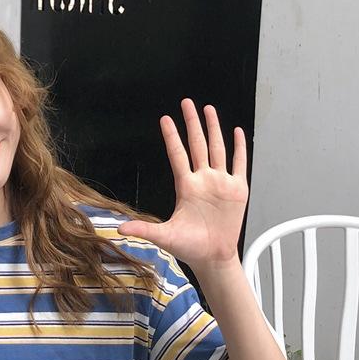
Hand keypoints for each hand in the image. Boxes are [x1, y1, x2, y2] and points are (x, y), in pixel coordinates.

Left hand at [117, 98, 248, 270]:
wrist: (212, 257)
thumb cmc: (189, 246)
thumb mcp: (163, 237)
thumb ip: (143, 229)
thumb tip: (118, 230)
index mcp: (186, 187)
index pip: (178, 155)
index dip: (172, 137)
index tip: (165, 118)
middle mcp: (203, 180)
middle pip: (198, 144)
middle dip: (193, 123)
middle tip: (187, 102)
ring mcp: (221, 182)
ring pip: (217, 148)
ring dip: (214, 129)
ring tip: (209, 109)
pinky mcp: (237, 189)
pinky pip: (239, 163)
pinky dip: (239, 147)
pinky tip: (238, 132)